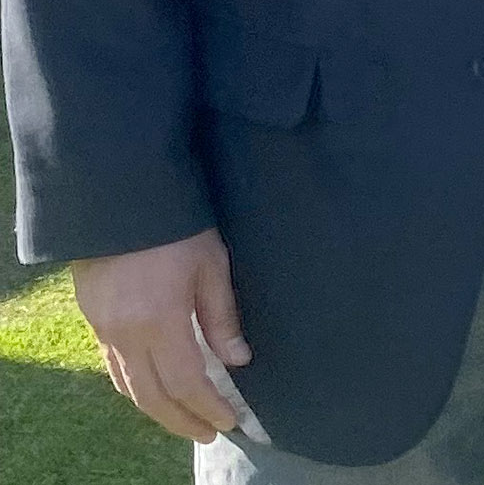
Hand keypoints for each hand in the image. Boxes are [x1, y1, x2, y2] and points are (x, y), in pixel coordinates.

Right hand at [71, 227, 250, 442]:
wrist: (121, 201)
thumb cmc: (176, 227)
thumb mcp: (212, 265)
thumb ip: (222, 316)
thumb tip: (238, 360)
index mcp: (160, 321)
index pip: (187, 382)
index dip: (208, 406)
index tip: (230, 421)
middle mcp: (127, 334)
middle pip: (154, 395)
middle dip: (183, 419)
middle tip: (209, 433)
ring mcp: (106, 330)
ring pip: (130, 387)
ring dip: (158, 410)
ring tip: (185, 420)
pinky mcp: (95, 321)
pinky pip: (114, 368)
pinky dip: (135, 387)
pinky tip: (153, 390)